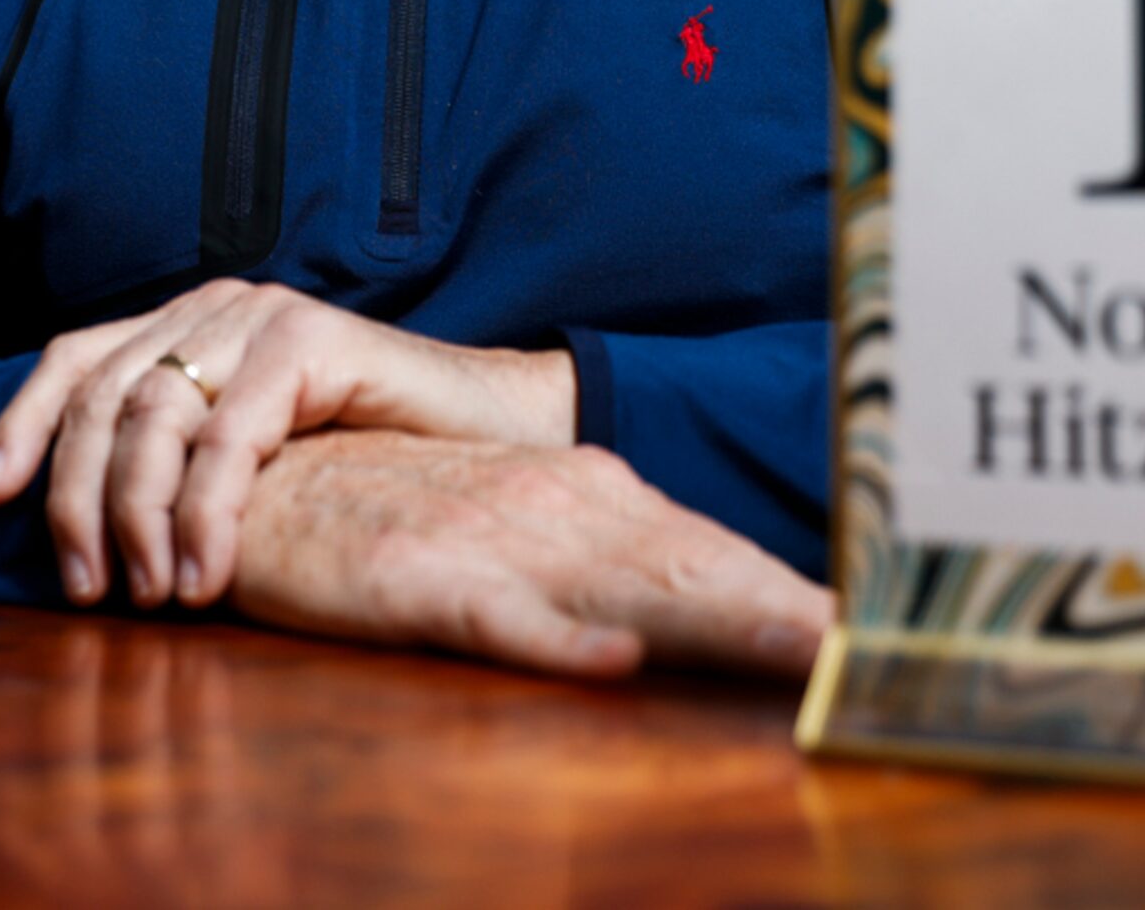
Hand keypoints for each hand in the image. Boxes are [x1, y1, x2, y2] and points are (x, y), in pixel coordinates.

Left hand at [0, 278, 574, 610]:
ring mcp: (261, 316)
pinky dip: (206, 516)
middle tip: (87, 590)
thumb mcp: (251, 460)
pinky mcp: (310, 342)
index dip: (21, 423)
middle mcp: (214, 306)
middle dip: (75, 500)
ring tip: (150, 597)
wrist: (494, 435)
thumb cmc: (368, 461)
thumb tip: (83, 533)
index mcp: (186, 324)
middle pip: (101, 396)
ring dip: (136, 518)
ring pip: (153, 417)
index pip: (73, 358)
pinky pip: (228, 438)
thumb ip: (180, 464)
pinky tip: (206, 576)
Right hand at [230, 429, 830, 680]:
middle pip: (702, 571)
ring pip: (632, 588)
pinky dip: (560, 641)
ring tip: (809, 651)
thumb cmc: (392, 516)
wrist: (263, 480)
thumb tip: (682, 622)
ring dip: (723, 619)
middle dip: (792, 614)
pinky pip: (502, 618)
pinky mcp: (421, 578)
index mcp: (589, 495)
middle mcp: (560, 508)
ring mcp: (496, 541)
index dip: (797, 598)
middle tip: (877, 653)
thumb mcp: (510, 538)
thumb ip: (594, 572)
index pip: (715, 552)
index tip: (881, 641)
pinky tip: (617, 663)